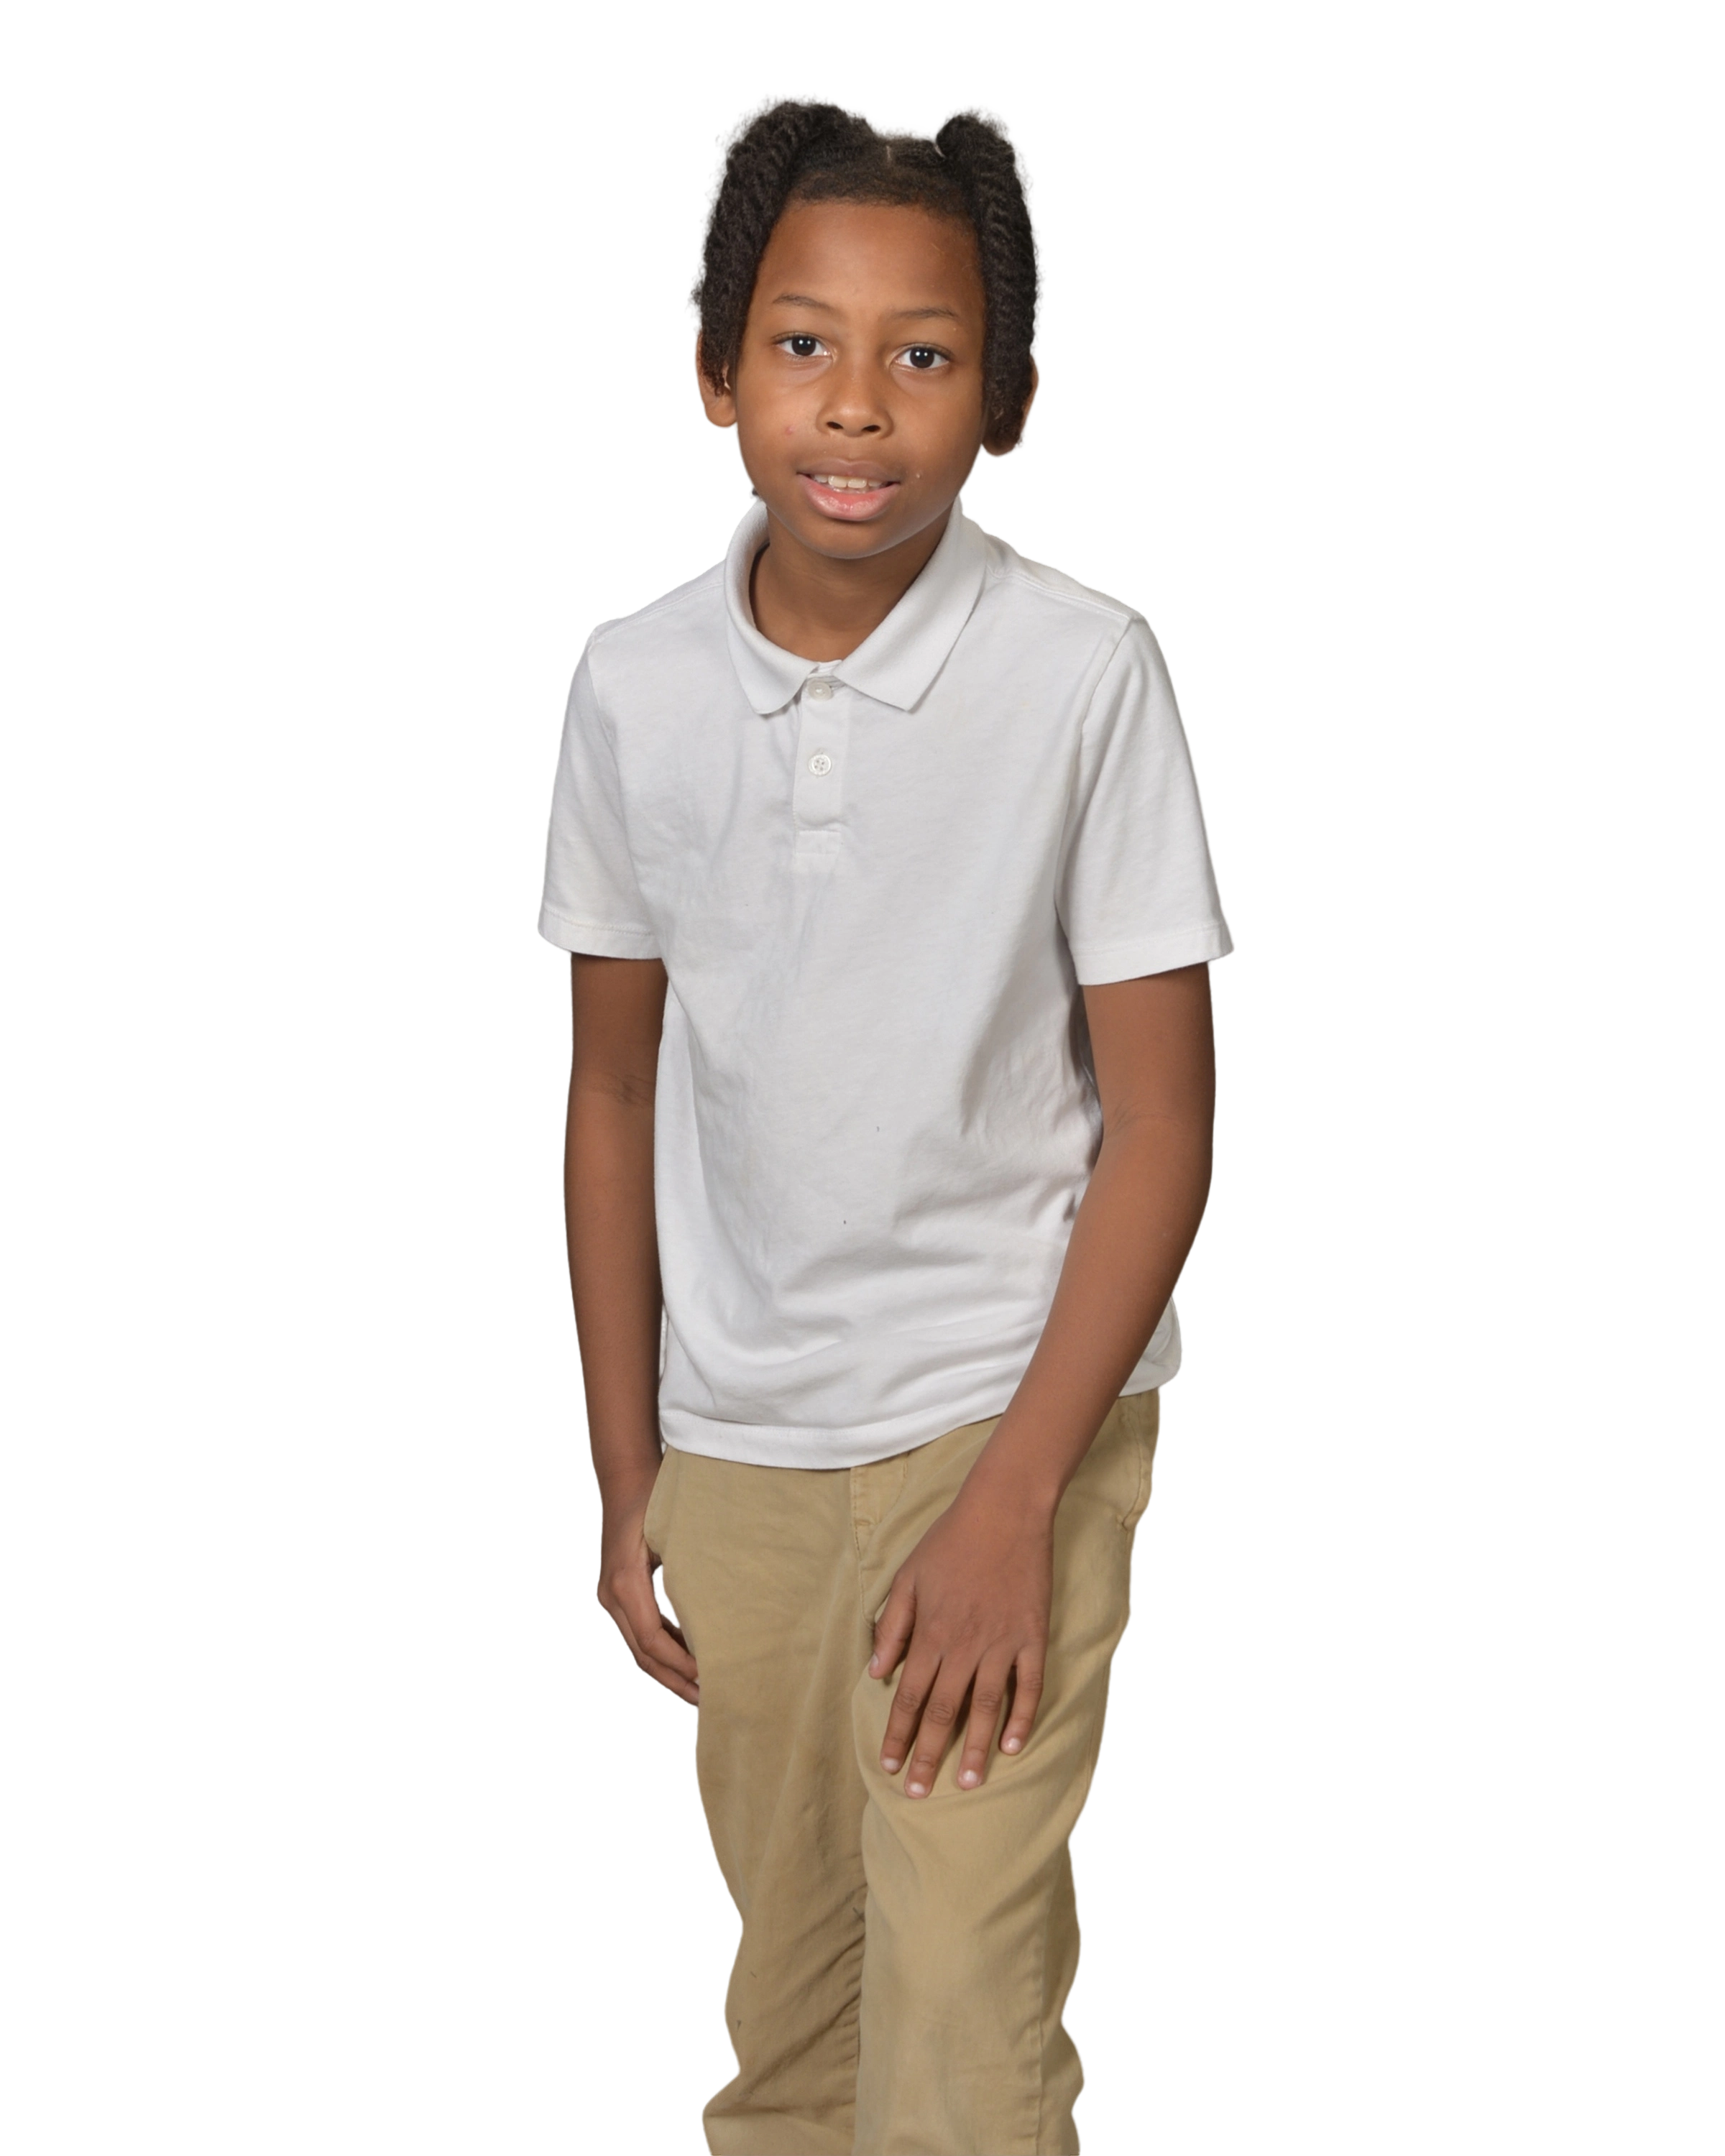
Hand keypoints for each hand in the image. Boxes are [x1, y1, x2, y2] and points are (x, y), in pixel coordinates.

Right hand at [596, 1490, 700, 1708]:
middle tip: (707, 1702)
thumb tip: (717, 1606)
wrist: (625, 1478)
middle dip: (674, 1681)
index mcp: (625, 1583)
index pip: (653, 1640)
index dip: (681, 1665)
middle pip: (643, 1654)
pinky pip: (638, 1633)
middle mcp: (612, 1596)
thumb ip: (687, 1565)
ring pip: (638, 1648)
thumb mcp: (671, 1528)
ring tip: (696, 1692)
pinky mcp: (618, 1594)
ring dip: (666, 1673)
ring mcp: (612, 1597)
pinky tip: (681, 1664)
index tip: (708, 1678)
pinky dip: (659, 1654)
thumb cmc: (651, 1496)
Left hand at [867, 1483, 1053, 1797]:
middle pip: (942, 1711)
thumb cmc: (950, 1541)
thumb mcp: (907, 1577)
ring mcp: (1001, 1643)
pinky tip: (1013, 1746)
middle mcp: (963, 1645)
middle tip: (918, 1794)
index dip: (898, 1734)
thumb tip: (875, 1671)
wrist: (1004, 1511)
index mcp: (930, 1632)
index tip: (890, 1766)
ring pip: (984, 1707)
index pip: (909, 1696)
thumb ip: (892, 1626)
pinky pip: (1028, 1686)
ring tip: (965, 1784)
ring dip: (973, 1748)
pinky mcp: (1032, 1636)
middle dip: (927, 1755)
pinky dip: (1022, 1718)